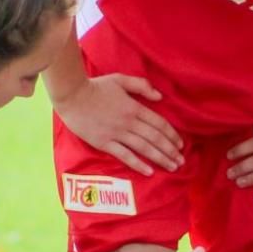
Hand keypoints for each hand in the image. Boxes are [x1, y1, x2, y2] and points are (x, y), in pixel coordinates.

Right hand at [56, 74, 183, 175]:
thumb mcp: (120, 79)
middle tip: (181, 161)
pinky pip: (124, 155)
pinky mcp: (104, 143)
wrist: (71, 95)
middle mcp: (128, 122)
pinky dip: (138, 164)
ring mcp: (116, 133)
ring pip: (143, 148)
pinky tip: (149, 171)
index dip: (172, 135)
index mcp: (134, 107)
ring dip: (160, 158)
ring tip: (172, 167)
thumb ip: (141, 86)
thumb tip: (160, 97)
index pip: (159, 123)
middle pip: (155, 138)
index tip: (181, 144)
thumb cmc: (96, 86)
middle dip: (170, 150)